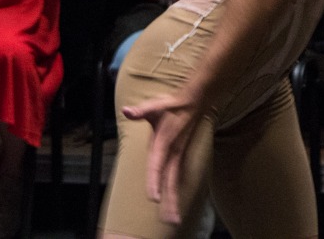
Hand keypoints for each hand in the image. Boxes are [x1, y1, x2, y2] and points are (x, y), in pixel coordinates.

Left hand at [121, 89, 204, 224]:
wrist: (195, 102)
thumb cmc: (172, 105)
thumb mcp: (155, 106)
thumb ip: (141, 111)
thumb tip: (127, 110)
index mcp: (165, 143)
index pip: (158, 166)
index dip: (155, 182)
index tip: (154, 198)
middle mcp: (173, 153)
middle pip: (170, 181)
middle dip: (170, 201)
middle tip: (170, 221)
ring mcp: (178, 156)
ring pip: (175, 182)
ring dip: (174, 201)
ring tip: (173, 220)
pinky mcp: (180, 157)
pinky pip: (178, 179)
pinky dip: (176, 193)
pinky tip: (174, 205)